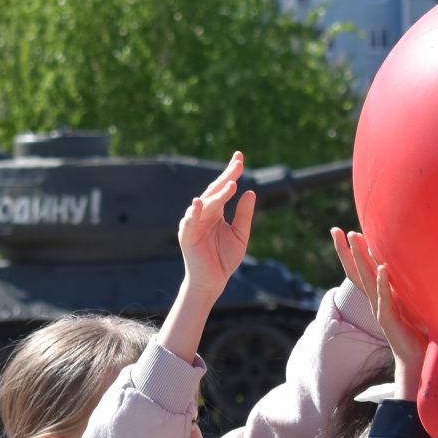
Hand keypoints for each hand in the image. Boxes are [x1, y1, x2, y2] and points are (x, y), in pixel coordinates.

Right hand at [179, 152, 256, 299]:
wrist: (213, 281)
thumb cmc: (224, 258)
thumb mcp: (240, 234)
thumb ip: (244, 214)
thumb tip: (251, 191)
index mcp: (216, 211)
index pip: (223, 187)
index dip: (231, 172)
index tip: (240, 156)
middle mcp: (203, 213)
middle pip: (214, 190)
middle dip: (226, 177)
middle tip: (238, 164)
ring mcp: (194, 223)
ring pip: (206, 204)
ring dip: (217, 194)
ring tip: (231, 184)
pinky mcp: (187, 236)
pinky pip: (190, 222)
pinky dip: (193, 213)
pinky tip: (198, 202)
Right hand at [333, 228, 426, 395]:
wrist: (416, 358)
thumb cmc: (416, 331)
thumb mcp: (409, 303)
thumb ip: (405, 288)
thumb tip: (410, 269)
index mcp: (379, 295)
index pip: (361, 270)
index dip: (353, 252)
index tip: (346, 232)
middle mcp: (375, 301)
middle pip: (356, 271)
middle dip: (346, 250)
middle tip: (335, 230)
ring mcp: (380, 310)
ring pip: (366, 280)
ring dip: (361, 259)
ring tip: (354, 238)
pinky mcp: (389, 319)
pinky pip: (385, 299)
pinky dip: (384, 283)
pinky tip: (384, 267)